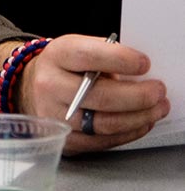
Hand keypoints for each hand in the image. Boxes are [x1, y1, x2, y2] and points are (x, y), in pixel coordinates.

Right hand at [15, 35, 168, 152]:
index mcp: (57, 56)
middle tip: (158, 92)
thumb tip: (140, 75)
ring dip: (138, 118)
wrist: (32, 88)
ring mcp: (54, 116)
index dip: (120, 60)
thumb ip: (106, 56)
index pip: (88, 57)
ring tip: (156, 109)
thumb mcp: (78, 48)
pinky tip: (140, 122)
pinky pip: (102, 142)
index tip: (144, 64)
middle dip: (138, 96)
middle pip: (100, 96)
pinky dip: (128, 133)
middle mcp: (50, 86)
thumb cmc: (64, 67)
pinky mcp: (64, 140)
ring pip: (104, 124)